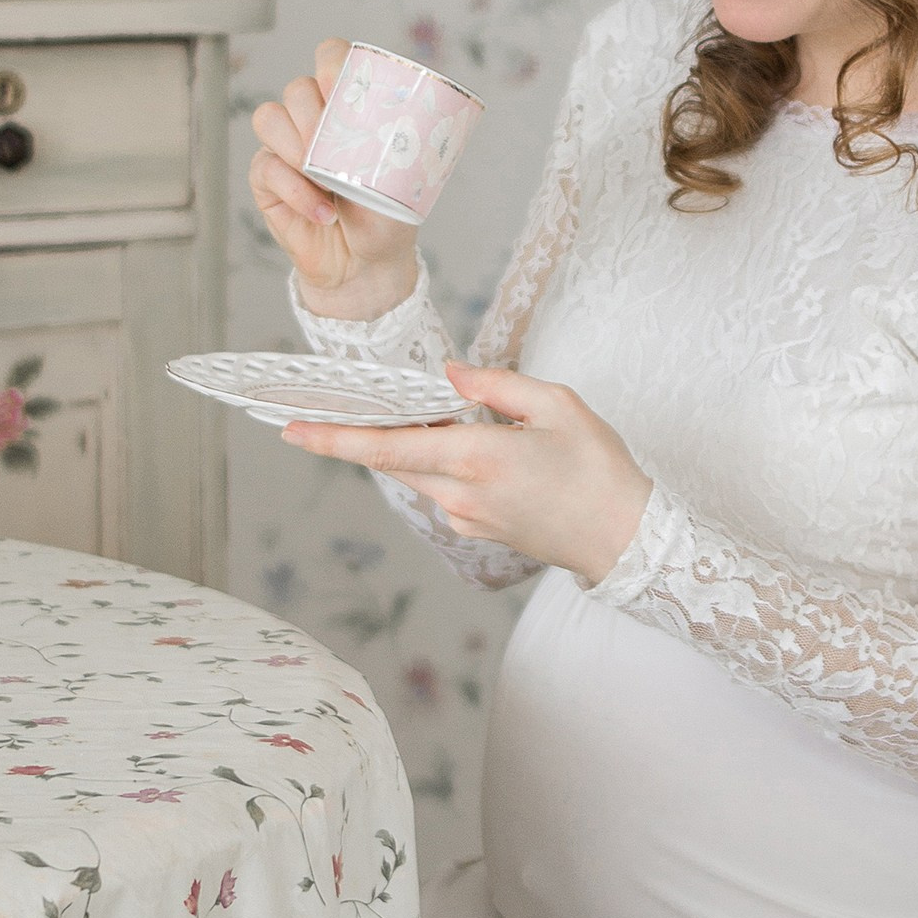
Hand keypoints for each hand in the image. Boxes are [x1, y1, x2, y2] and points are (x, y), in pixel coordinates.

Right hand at [250, 40, 419, 320]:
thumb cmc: (387, 214)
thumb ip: (401, 142)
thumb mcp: (404, 176)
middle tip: (335, 145)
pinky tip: (323, 212)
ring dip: (296, 145)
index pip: (330, 59)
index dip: (331, 63)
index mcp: (347, 106)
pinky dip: (297, 192)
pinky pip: (267, 169)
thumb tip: (420, 116)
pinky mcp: (267, 180)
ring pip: (270, 118)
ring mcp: (285, 147)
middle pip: (297, 88)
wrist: (367, 263)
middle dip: (314, 113)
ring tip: (324, 178)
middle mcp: (312, 119)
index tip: (342, 86)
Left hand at [281, 363, 653, 586]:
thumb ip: (496, 386)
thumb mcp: (558, 406)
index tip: (292, 429)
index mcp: (475, 458)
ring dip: (412, 444)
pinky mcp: (476, 530)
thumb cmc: (599, 470)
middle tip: (327, 408)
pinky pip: (443, 488)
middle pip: (391, 459)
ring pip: (417, 473)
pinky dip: (444, 463)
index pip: (387, 446)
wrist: (625, 540)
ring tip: (434, 415)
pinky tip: (478, 448)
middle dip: (360, 434)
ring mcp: (465, 518)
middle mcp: (459, 495)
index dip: (334, 438)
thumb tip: (448, 377)